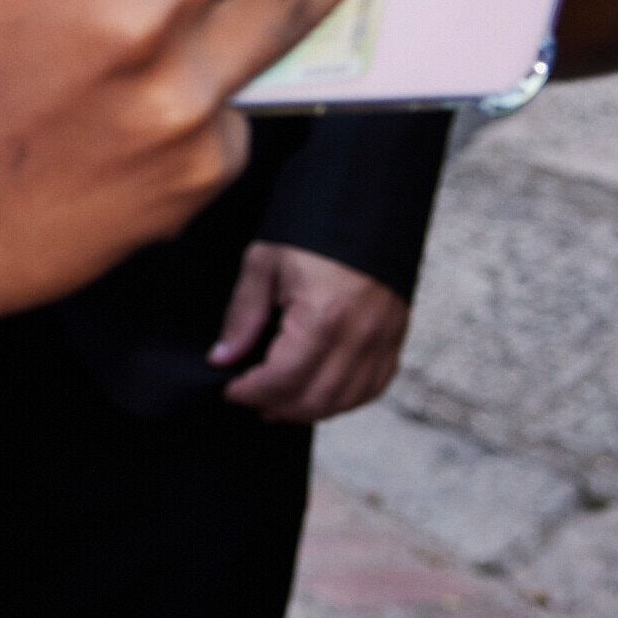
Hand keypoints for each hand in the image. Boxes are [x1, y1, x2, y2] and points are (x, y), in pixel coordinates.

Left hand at [211, 242, 411, 421]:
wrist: (363, 207)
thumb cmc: (309, 231)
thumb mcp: (263, 263)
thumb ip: (243, 315)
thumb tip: (222, 359)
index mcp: (323, 316)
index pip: (283, 378)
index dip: (251, 391)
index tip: (229, 390)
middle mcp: (359, 336)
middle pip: (315, 398)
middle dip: (277, 406)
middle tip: (251, 399)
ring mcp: (383, 340)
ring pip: (346, 400)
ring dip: (309, 410)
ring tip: (279, 403)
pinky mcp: (396, 339)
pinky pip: (373, 387)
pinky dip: (345, 399)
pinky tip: (320, 394)